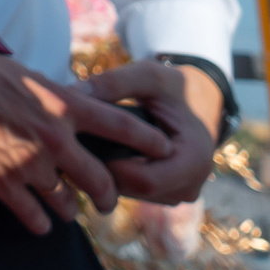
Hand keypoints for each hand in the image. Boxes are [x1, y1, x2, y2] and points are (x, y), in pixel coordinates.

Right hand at [0, 39, 171, 233]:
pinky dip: (38, 221)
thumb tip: (69, 107)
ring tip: (64, 209)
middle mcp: (55, 139)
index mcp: (63, 106)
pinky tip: (36, 219)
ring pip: (66, 203)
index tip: (166, 150)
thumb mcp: (27, 76)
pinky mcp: (2, 184)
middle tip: (105, 201)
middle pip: (100, 180)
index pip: (122, 126)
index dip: (149, 141)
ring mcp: (29, 165)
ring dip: (68, 208)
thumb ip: (54, 98)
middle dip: (107, 196)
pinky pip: (33, 216)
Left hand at [84, 60, 222, 205]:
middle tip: (71, 144)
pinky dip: (116, 175)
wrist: (199, 101)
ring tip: (82, 146)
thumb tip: (73, 90)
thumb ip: (114, 83)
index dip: (108, 165)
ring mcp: (180, 193)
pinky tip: (97, 153)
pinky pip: (136, 192)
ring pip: (132, 194)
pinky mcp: (168, 194)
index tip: (79, 141)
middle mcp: (190, 184)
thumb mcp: (147, 76)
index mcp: (193, 159)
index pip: (143, 180)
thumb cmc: (172, 87)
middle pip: (134, 189)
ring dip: (106, 174)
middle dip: (101, 170)